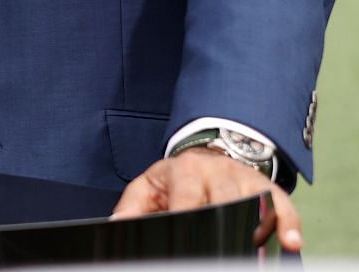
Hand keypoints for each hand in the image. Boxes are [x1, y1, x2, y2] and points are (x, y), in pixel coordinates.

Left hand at [113, 148, 301, 250]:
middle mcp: (218, 172)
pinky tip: (290, 243)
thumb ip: (132, 208)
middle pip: (225, 203)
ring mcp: (246, 179)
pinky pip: (284, 205)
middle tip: (218, 255)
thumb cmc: (176, 178)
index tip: (185, 246)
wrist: (207, 152)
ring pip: (255, 204)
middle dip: (223, 230)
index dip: (188, 222)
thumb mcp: (149, 186)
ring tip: (252, 255)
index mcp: (185, 171)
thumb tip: (117, 228)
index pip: (187, 201)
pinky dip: (289, 224)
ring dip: (256, 231)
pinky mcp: (268, 187)